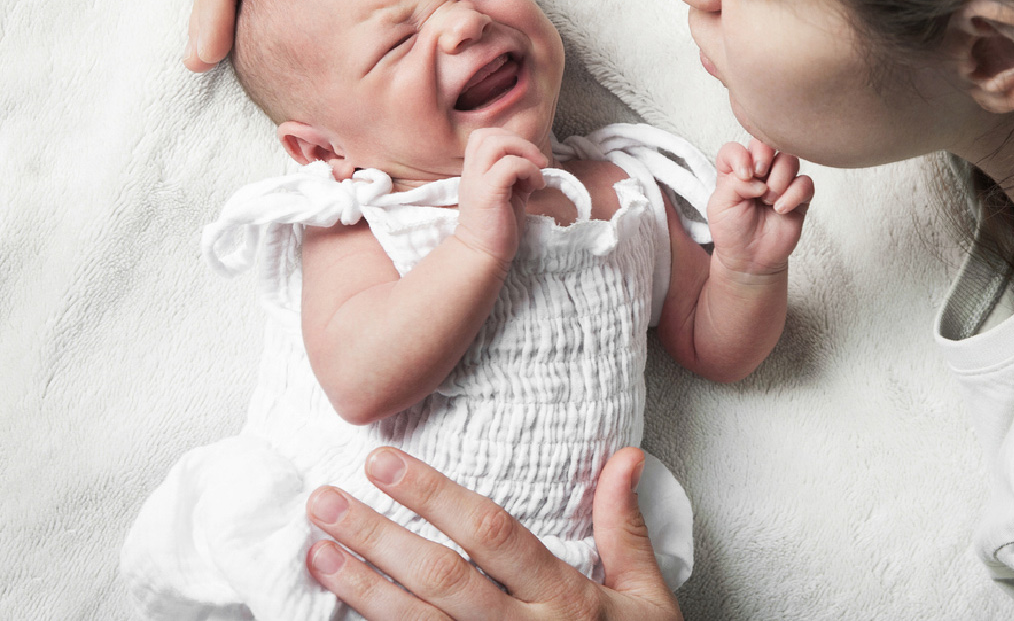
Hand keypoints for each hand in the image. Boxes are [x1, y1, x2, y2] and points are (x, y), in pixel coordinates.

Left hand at [305, 447, 681, 620]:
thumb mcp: (646, 596)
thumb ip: (624, 528)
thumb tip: (625, 456)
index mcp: (563, 598)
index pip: (490, 533)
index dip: (433, 496)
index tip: (386, 463)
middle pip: (440, 576)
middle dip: (377, 535)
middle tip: (326, 499)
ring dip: (361, 586)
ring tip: (317, 548)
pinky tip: (340, 612)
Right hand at [453, 129, 547, 264]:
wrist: (483, 254)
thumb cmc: (498, 226)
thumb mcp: (509, 192)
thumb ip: (516, 173)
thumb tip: (535, 161)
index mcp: (474, 170)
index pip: (483, 136)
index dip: (509, 139)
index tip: (527, 159)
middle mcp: (471, 172)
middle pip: (488, 134)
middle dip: (519, 141)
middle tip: (536, 161)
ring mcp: (477, 181)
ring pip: (496, 143)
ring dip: (525, 152)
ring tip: (537, 171)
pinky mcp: (487, 193)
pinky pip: (510, 165)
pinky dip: (529, 170)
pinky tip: (536, 186)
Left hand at [708, 140, 813, 275]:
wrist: (749, 258)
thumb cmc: (732, 230)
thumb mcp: (720, 205)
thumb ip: (734, 182)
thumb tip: (760, 177)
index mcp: (735, 170)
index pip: (736, 148)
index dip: (741, 156)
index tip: (743, 176)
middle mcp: (759, 172)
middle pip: (767, 144)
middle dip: (764, 157)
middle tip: (759, 177)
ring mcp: (781, 182)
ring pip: (790, 159)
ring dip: (779, 179)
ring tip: (768, 201)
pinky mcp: (798, 197)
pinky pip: (806, 182)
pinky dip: (794, 194)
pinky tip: (781, 209)